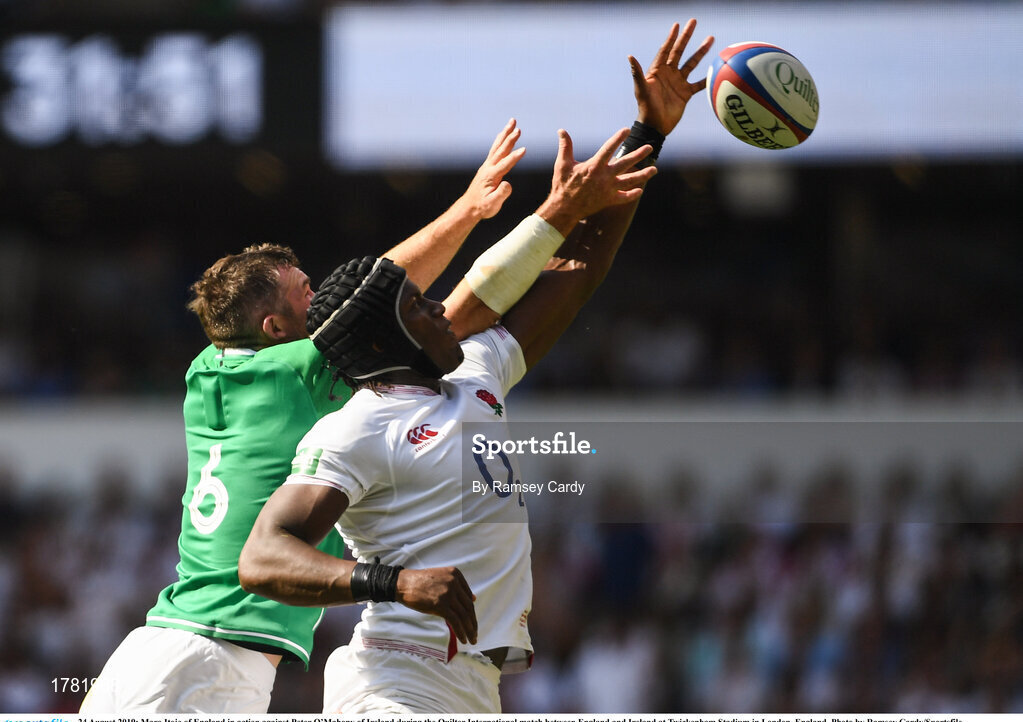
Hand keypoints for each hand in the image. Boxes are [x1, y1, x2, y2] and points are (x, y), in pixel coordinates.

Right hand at [395, 566, 477, 644]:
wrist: (403, 584)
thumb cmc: (420, 582)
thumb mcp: (441, 579)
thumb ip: (456, 587)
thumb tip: (473, 599)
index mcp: (456, 574)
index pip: (468, 597)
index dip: (471, 611)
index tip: (472, 622)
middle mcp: (454, 582)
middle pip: (468, 606)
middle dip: (473, 622)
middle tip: (474, 634)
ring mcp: (448, 593)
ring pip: (464, 615)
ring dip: (469, 630)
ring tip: (471, 640)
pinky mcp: (440, 604)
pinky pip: (455, 621)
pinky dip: (461, 632)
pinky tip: (463, 639)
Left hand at [457, 118, 526, 221]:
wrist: (470, 207)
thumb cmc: (482, 207)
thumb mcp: (493, 204)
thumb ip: (501, 194)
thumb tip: (507, 184)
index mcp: (491, 176)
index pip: (505, 164)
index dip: (515, 157)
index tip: (525, 149)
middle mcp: (488, 167)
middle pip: (501, 150)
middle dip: (510, 139)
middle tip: (518, 128)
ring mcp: (487, 165)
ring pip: (498, 146)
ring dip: (505, 134)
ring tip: (512, 122)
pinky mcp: (487, 166)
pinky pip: (495, 149)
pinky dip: (501, 140)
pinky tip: (504, 135)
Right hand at [536, 127, 656, 236]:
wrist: (564, 209)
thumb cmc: (562, 185)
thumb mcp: (562, 164)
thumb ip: (565, 146)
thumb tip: (561, 130)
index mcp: (594, 166)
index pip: (608, 148)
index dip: (618, 138)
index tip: (627, 130)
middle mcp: (604, 177)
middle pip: (625, 163)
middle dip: (639, 154)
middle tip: (650, 147)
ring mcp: (608, 189)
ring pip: (630, 180)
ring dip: (643, 175)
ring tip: (654, 170)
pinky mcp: (608, 200)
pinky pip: (624, 198)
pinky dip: (632, 194)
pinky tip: (640, 190)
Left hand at [628, 19, 713, 135]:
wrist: (655, 126)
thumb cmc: (646, 107)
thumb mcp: (641, 89)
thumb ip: (637, 73)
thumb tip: (630, 56)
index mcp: (658, 71)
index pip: (665, 50)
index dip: (671, 38)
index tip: (677, 25)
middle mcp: (669, 74)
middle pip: (679, 51)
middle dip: (686, 37)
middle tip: (693, 21)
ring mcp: (678, 83)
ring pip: (692, 63)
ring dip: (701, 52)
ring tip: (710, 39)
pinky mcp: (685, 93)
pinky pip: (698, 84)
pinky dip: (707, 78)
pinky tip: (715, 70)